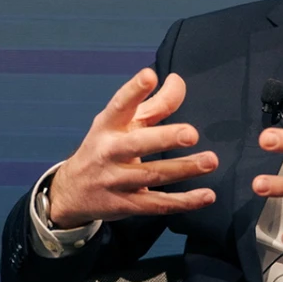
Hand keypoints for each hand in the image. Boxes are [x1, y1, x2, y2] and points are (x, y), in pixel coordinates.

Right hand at [48, 68, 217, 227]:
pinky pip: (158, 204)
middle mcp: (109, 152)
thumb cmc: (108, 146)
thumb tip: (178, 80)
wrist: (72, 191)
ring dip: (183, 169)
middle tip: (192, 134)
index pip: (119, 105)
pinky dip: (184, 202)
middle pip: (137, 144)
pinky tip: (207, 195)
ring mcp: (115, 181)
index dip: (133, 91)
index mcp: (108, 125)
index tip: (149, 76)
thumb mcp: (124, 122)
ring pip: (152, 175)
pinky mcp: (126, 205)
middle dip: (165, 139)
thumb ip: (155, 103)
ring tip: (210, 161)